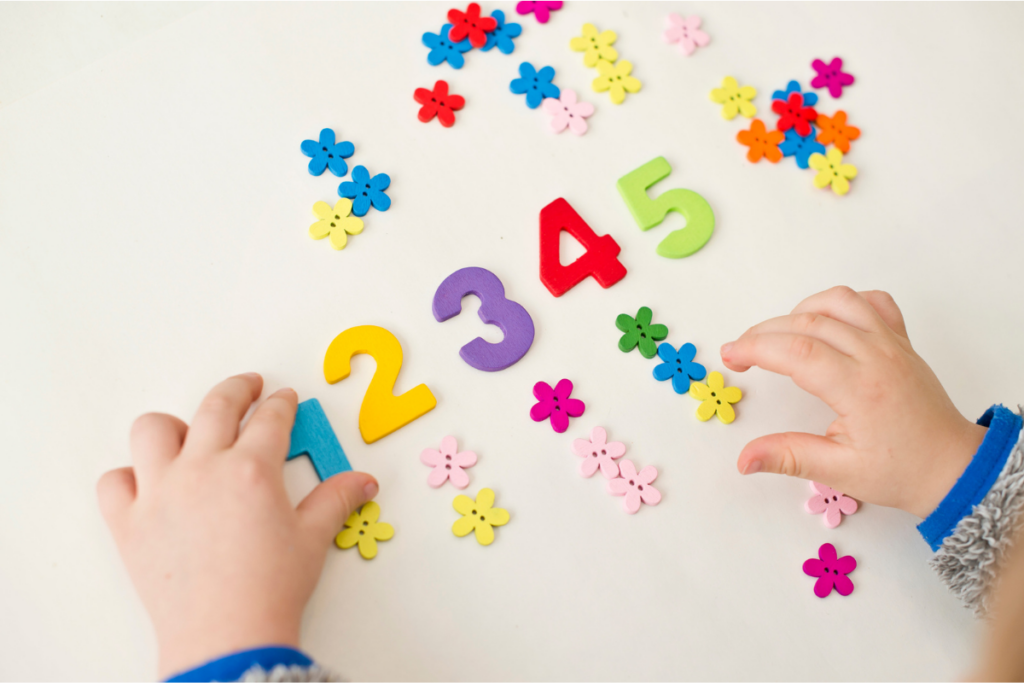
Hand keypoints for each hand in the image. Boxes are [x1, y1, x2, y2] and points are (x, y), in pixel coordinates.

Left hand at [96, 373, 377, 677]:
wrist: (226, 637)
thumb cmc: (270, 590)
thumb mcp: (313, 538)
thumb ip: (336, 500)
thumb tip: (362, 481)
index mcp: (252, 469)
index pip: (270, 418)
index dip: (281, 403)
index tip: (284, 400)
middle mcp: (203, 470)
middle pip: (216, 406)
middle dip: (237, 389)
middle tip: (248, 388)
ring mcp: (160, 492)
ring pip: (153, 430)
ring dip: (173, 425)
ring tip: (189, 433)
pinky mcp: (129, 522)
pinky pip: (114, 481)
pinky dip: (128, 477)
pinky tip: (148, 483)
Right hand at [720, 286, 985, 518]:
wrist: (954, 467)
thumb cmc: (902, 471)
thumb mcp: (841, 472)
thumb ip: (789, 457)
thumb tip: (744, 459)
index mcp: (861, 389)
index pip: (797, 352)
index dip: (756, 348)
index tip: (731, 357)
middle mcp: (877, 356)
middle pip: (808, 322)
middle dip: (764, 332)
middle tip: (739, 353)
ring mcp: (892, 343)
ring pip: (838, 301)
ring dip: (799, 311)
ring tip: (778, 337)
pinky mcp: (900, 341)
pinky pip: (871, 302)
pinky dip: (841, 303)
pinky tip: (825, 322)